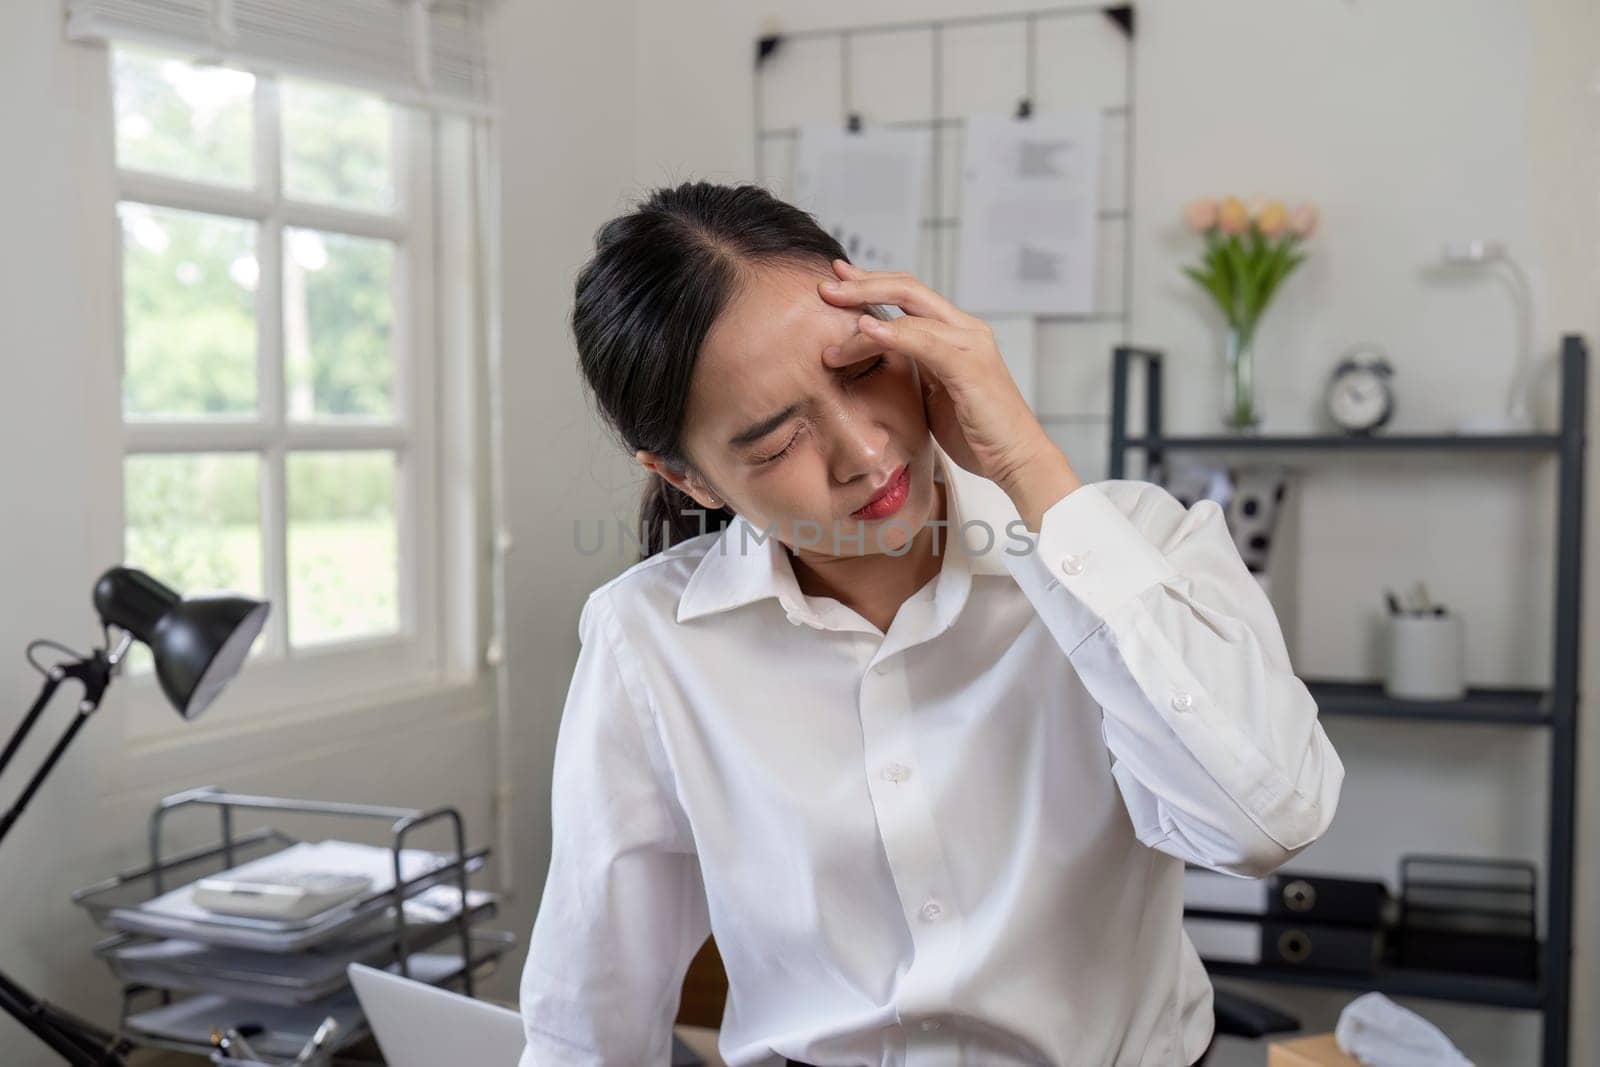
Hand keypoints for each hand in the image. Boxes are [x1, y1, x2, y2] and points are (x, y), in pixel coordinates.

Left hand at [817, 259, 1068, 497]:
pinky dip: (893, 334)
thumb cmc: (976, 433)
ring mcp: (970, 345)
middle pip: (908, 289)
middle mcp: (965, 330)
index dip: (871, 283)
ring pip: (911, 311)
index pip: (909, 295)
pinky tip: (864, 331)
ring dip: (865, 312)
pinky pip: (925, 342)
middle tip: (824, 286)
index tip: (837, 278)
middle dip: (862, 283)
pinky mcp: (970, 367)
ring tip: (830, 314)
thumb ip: (914, 370)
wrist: (1015, 460)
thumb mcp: (934, 394)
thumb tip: (877, 362)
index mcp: (956, 334)